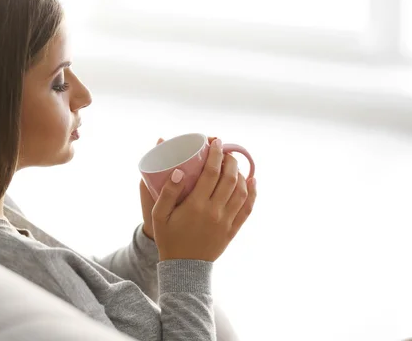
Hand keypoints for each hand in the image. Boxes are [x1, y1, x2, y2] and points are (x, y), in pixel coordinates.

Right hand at [152, 139, 256, 261]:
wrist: (183, 268)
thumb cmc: (168, 238)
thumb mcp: (159, 215)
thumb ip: (167, 192)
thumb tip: (179, 170)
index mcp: (196, 205)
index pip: (211, 173)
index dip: (216, 154)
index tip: (216, 142)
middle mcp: (215, 211)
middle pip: (229, 179)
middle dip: (230, 160)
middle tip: (226, 151)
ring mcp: (226, 221)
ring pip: (241, 192)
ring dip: (241, 174)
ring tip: (235, 164)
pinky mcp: (232, 230)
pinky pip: (247, 209)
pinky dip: (252, 193)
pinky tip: (252, 182)